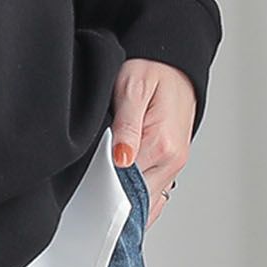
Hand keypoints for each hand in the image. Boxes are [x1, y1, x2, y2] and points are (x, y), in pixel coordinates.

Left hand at [108, 59, 196, 228]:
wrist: (176, 64)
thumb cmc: (154, 71)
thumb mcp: (133, 88)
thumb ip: (126, 126)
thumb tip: (122, 159)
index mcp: (163, 146)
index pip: (127, 187)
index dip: (104, 189)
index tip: (90, 183)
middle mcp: (172, 161)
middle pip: (136, 200)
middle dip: (113, 198)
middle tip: (93, 186)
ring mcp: (173, 167)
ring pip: (145, 201)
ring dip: (125, 199)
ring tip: (107, 186)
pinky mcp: (171, 167)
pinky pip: (153, 196)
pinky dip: (137, 199)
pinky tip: (123, 193)